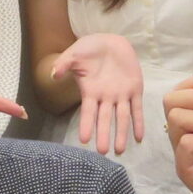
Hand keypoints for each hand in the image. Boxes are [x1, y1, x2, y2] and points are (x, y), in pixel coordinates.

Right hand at [50, 34, 144, 154]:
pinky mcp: (135, 89)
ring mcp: (121, 95)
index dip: (86, 125)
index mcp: (90, 92)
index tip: (83, 140)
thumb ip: (64, 64)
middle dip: (103, 135)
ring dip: (121, 133)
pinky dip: (138, 122)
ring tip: (120, 150)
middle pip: (104, 119)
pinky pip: (137, 108)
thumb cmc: (89, 49)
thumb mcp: (73, 54)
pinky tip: (139, 138)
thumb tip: (54, 74)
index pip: (88, 112)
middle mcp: (105, 98)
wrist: (109, 41)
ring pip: (121, 117)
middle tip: (102, 152)